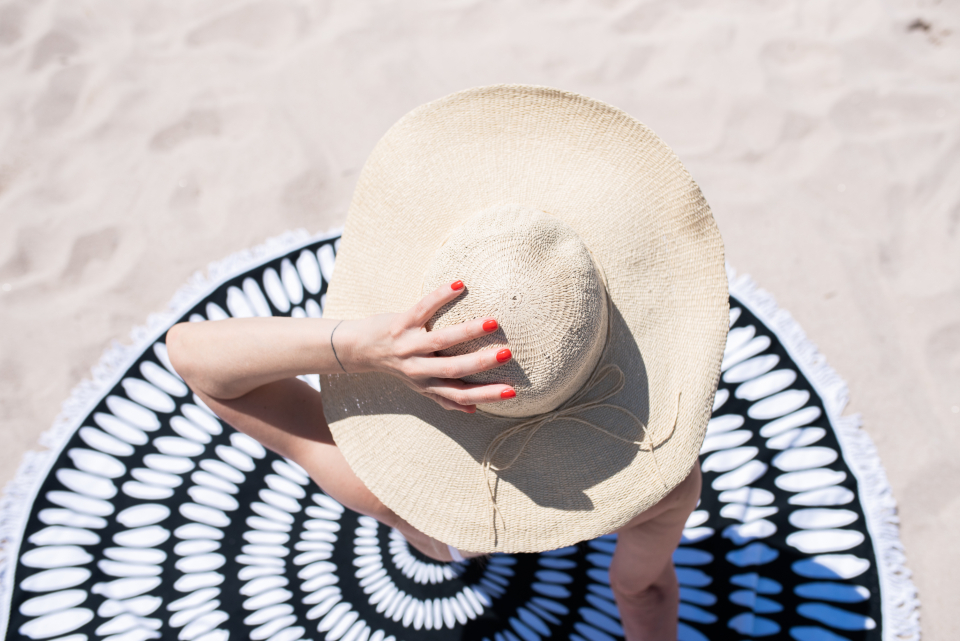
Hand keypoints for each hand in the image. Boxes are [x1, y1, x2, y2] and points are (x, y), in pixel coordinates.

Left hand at [338, 281, 513, 412]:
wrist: (358, 349)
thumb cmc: (398, 365)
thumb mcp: (419, 386)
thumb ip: (444, 397)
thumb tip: (475, 411)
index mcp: (427, 384)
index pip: (459, 394)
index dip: (485, 395)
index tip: (512, 392)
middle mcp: (418, 368)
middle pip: (453, 369)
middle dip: (481, 363)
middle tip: (507, 354)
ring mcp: (409, 344)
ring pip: (441, 340)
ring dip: (468, 331)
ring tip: (492, 322)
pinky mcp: (400, 322)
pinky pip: (422, 308)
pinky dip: (439, 296)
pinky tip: (459, 285)